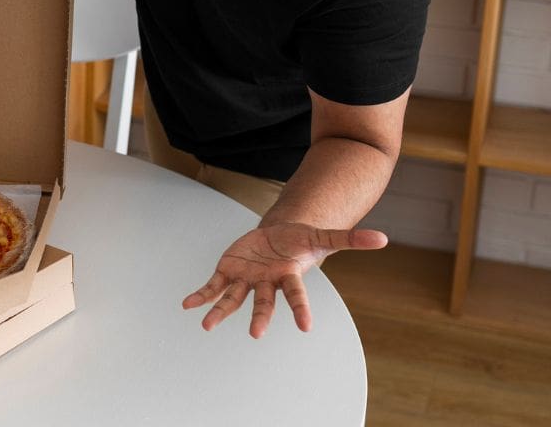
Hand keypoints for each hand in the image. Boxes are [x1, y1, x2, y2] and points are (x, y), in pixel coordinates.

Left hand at [183, 223, 387, 337]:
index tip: (305, 327)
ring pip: (232, 299)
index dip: (300, 309)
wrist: (277, 236)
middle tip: (256, 334)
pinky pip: (213, 287)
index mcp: (289, 275)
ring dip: (219, 312)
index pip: (296, 294)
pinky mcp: (228, 272)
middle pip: (264, 302)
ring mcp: (246, 280)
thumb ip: (349, 240)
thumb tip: (385, 239)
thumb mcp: (322, 236)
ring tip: (206, 326)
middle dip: (260, 317)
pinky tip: (187, 305)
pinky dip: (201, 296)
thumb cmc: (300, 240)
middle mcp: (267, 283)